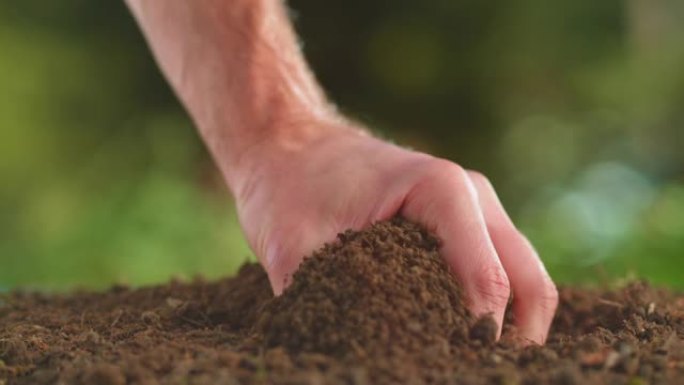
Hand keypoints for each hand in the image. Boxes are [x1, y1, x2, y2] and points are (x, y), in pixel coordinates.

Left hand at [234, 121, 557, 343]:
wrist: (290, 147)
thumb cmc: (290, 189)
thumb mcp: (297, 251)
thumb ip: (326, 307)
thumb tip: (350, 362)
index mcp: (442, 191)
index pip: (487, 285)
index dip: (470, 342)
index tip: (437, 366)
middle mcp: (473, 196)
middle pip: (527, 287)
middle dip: (504, 344)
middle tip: (466, 372)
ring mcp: (477, 208)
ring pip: (528, 283)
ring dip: (511, 333)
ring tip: (468, 365)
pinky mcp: (467, 225)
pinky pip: (508, 274)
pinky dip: (501, 316)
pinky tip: (463, 345)